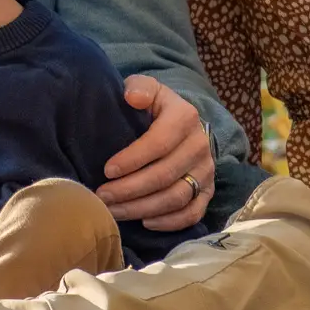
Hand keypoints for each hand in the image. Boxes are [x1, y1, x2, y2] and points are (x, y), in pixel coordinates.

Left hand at [96, 75, 213, 230]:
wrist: (179, 124)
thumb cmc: (153, 108)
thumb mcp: (146, 88)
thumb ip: (139, 87)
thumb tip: (132, 97)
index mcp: (185, 116)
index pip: (159, 143)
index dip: (132, 159)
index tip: (106, 171)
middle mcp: (200, 145)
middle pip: (165, 175)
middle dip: (130, 190)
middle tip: (102, 197)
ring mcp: (206, 170)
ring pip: (176, 197)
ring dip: (142, 209)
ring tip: (114, 211)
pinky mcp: (207, 191)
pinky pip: (192, 213)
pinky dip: (169, 222)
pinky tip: (144, 222)